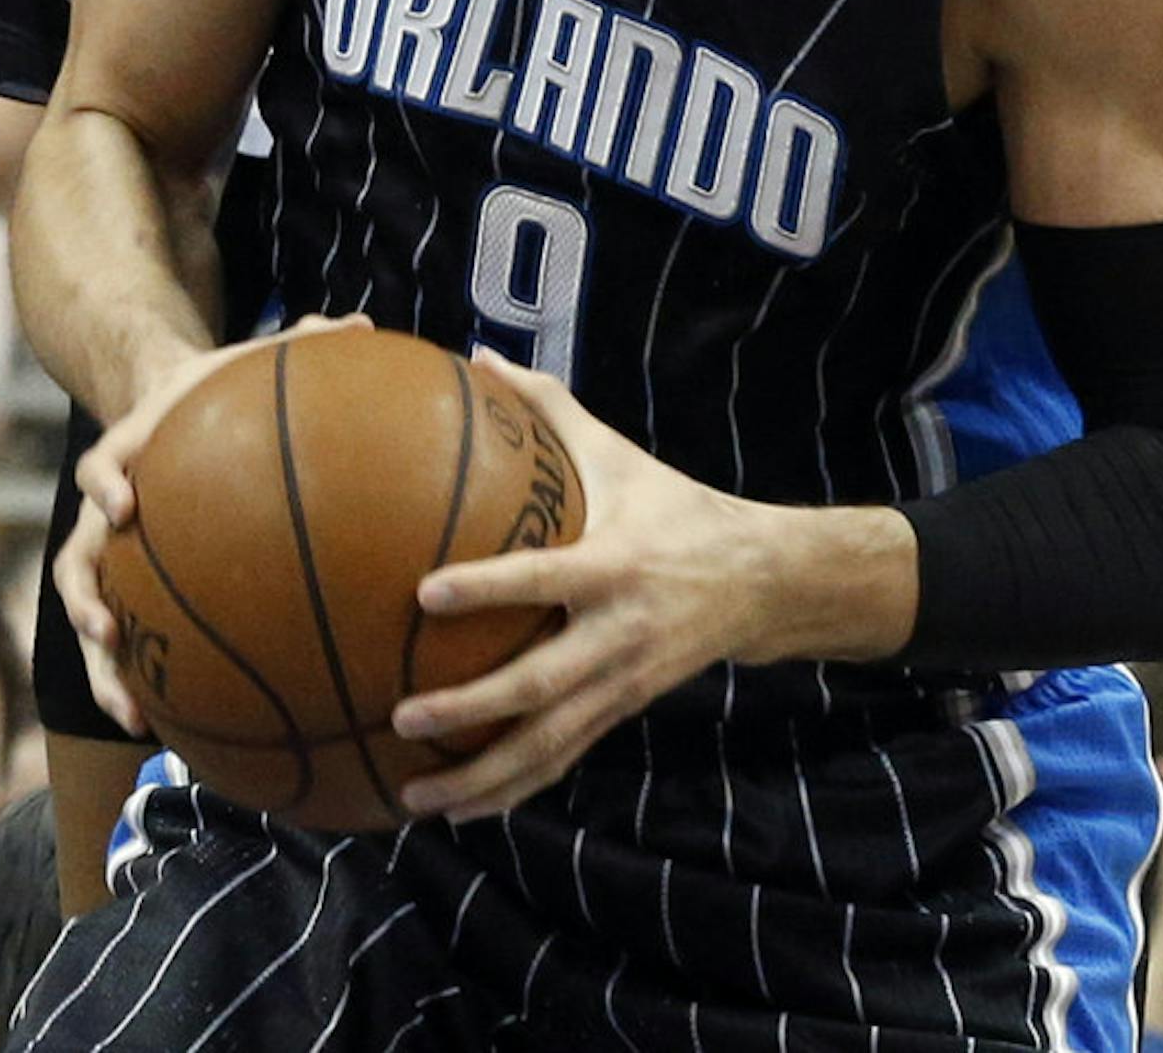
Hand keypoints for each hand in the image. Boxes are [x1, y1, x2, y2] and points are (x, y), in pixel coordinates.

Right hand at [55, 317, 373, 733]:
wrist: (173, 411)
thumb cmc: (219, 392)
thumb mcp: (250, 363)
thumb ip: (298, 346)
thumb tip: (360, 322)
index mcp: (131, 452)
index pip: (100, 463)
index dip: (104, 483)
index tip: (123, 508)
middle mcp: (109, 513)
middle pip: (77, 562)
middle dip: (87, 604)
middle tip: (106, 635)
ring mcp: (114, 560)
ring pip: (93, 621)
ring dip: (106, 670)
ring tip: (134, 715)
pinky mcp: (135, 596)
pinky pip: (131, 647)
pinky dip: (146, 685)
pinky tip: (180, 729)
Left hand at [390, 360, 781, 821]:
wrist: (759, 582)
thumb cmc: (673, 506)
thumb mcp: (618, 453)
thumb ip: (549, 406)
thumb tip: (479, 354)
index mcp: (614, 564)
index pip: (544, 579)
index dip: (487, 589)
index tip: (423, 594)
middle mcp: (618, 634)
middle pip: (540, 686)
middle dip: (470, 709)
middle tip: (403, 718)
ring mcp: (622, 684)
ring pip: (547, 744)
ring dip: (480, 776)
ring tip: (412, 797)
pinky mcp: (622, 713)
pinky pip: (561, 758)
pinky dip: (511, 788)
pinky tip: (461, 808)